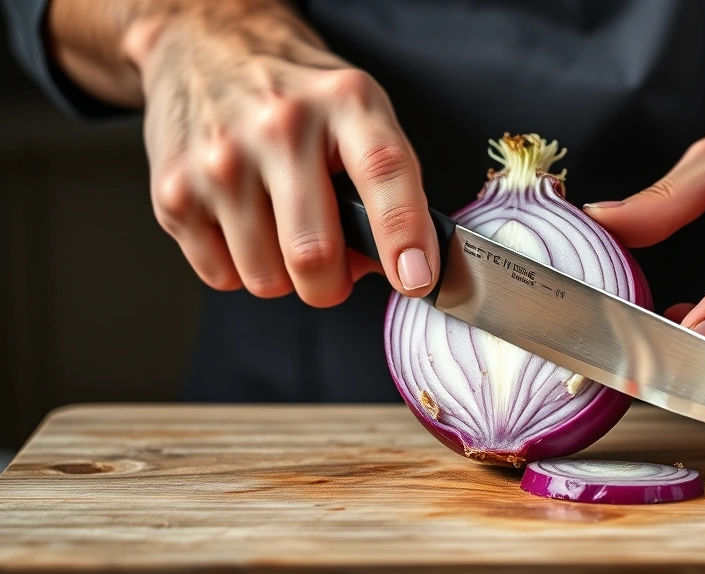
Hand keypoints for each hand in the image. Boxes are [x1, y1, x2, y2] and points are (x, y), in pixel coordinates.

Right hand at [127, 2, 437, 305]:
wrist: (206, 46)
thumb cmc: (295, 92)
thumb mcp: (359, 110)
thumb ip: (390, 184)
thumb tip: (397, 267)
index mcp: (344, 103)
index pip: (383, 171)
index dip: (403, 233)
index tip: (416, 279)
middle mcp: (280, 127)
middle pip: (314, 254)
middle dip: (333, 284)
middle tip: (334, 268)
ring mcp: (221, 160)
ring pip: (266, 279)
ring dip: (285, 277)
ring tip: (283, 229)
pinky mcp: (175, 192)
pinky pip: (222, 276)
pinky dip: (241, 267)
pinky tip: (244, 222)